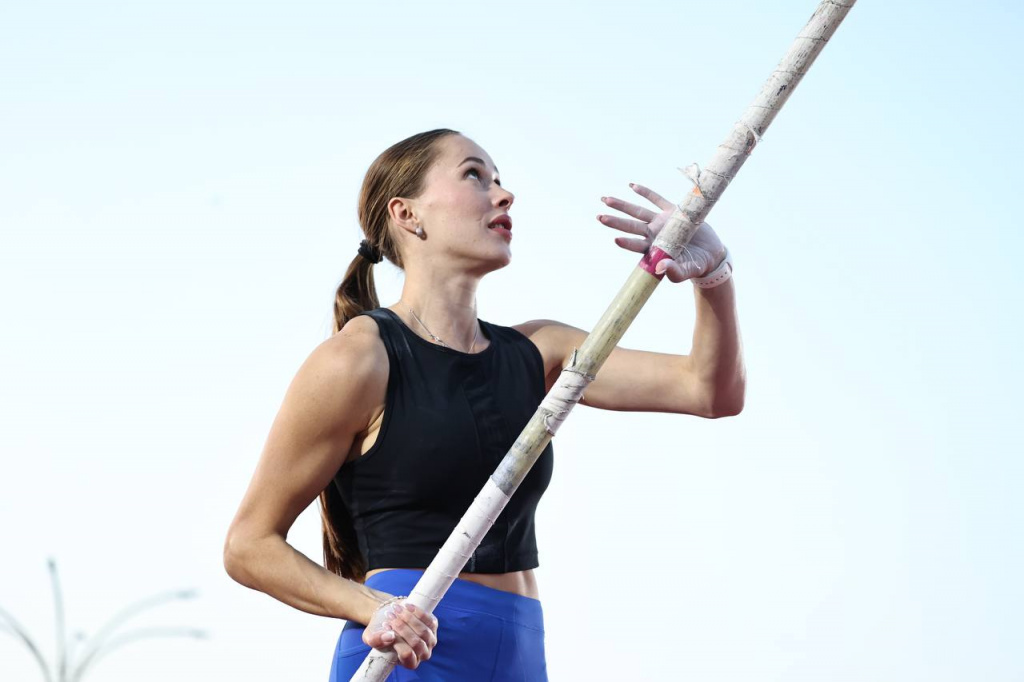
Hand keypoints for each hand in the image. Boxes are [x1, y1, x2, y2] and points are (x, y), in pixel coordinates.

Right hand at [362, 597, 438, 669]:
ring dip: (408, 618)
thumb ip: (376, 640)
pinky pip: (429, 620)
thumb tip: (389, 637)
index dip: (397, 641)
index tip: (385, 626)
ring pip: (423, 631)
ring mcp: (430, 640)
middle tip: (389, 616)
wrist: (389, 614)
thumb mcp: (371, 637)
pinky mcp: (433, 625)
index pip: (407, 655)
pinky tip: (406, 606)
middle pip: (416, 643)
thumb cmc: (379, 631)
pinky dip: (417, 612)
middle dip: (402, 627)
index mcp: (409, 662)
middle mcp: (423, 654)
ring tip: (396, 609)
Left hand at [598, 183, 726, 282]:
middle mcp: (654, 234)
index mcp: (655, 249)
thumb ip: (674, 272)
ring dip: (622, 205)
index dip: (627, 243)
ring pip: (639, 212)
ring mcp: (662, 222)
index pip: (637, 245)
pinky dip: (646, 192)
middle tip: (599, 217)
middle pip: (631, 226)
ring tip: (605, 199)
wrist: (710, 254)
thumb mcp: (687, 271)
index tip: (615, 240)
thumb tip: (660, 268)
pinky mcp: (673, 212)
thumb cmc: (696, 265)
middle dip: (615, 221)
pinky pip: (657, 199)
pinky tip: (631, 186)